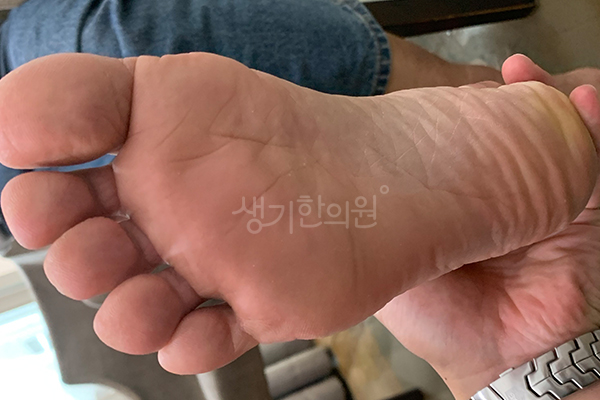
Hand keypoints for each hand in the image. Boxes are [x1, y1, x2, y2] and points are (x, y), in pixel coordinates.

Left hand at [377, 55, 599, 398]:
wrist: (502, 362)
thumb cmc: (444, 323)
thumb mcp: (394, 268)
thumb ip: (379, 227)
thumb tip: (341, 188)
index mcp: (459, 204)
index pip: (463, 146)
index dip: (458, 115)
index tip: (446, 94)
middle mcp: (502, 198)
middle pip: (506, 135)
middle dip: (502, 102)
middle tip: (491, 81)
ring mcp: (545, 201)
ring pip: (551, 135)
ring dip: (544, 100)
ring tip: (525, 77)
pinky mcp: (587, 211)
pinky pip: (596, 158)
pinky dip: (594, 124)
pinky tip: (582, 100)